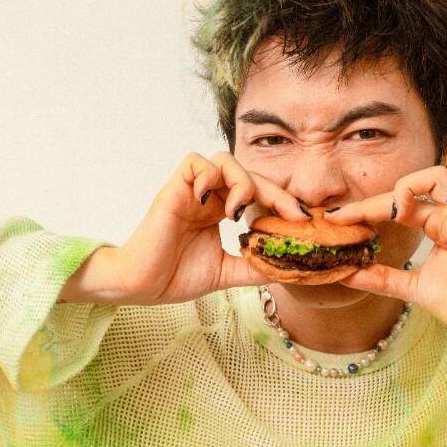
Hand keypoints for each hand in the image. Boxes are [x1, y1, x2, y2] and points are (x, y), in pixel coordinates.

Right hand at [58, 152, 306, 304]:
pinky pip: (195, 162)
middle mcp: (209, 197)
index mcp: (221, 212)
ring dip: (243, 181)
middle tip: (294, 214)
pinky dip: (210, 176)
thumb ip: (254, 267)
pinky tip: (215, 205)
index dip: (283, 202)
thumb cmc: (175, 277)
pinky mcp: (174, 189)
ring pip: (225, 161)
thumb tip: (289, 268)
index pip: (259, 195)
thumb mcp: (227, 273)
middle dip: (276, 192)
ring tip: (240, 212)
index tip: (304, 220)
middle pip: (250, 175)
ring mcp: (192, 191)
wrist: (142, 286)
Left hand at [323, 166, 446, 342]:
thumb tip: (347, 274)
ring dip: (414, 185)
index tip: (335, 219)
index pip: (395, 209)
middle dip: (372, 201)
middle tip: (345, 216)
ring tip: (399, 210)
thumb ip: (382, 278)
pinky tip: (446, 203)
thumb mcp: (412, 288)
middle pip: (408, 190)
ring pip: (439, 176)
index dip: (365, 211)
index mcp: (434, 229)